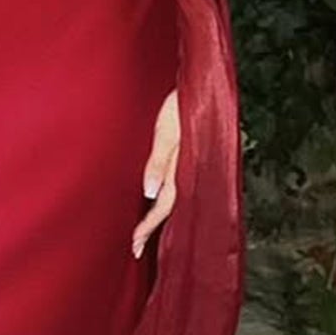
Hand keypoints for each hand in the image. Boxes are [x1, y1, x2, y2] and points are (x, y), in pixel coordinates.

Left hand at [131, 87, 179, 258]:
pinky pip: (175, 185)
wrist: (201, 85)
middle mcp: (187, 171)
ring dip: (158, 217)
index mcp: (182, 168)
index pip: (164, 206)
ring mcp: (188, 165)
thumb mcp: (167, 131)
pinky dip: (164, 199)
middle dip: (152, 229)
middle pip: (168, 207)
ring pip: (172, 198)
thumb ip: (158, 161)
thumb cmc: (181, 104)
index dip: (149, 226)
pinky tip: (157, 202)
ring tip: (144, 234)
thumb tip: (148, 193)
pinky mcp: (187, 156)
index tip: (134, 244)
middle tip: (135, 249)